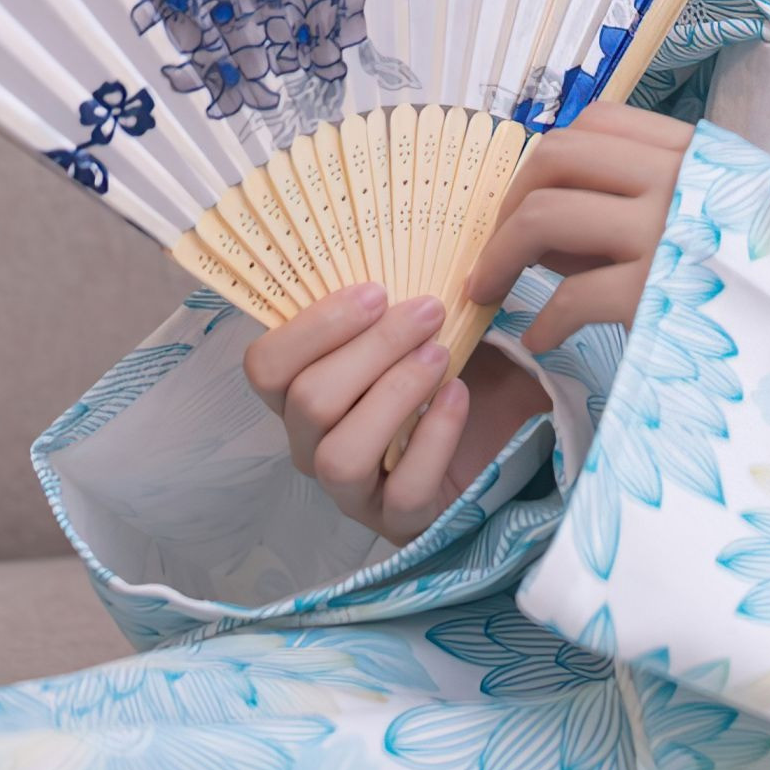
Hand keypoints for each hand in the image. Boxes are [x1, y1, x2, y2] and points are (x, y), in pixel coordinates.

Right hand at [242, 288, 544, 542]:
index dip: (311, 327)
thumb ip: (398, 301)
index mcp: (302, 393)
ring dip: (394, 394)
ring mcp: (353, 492)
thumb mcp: (425, 330)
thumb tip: (407, 246)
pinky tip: (459, 398)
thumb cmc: (452, 371)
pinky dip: (434, 438)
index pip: (264, 367)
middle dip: (371, 348)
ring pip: (340, 454)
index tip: (374, 290)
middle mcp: (314, 445)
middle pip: (308, 402)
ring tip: (441, 356)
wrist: (505, 434)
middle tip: (428, 311)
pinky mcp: (400, 523)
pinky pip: (402, 490)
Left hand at [469, 99, 696, 356]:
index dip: (545, 158)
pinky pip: (571, 296)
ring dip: (501, 257)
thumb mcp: (714, 213)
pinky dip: (542, 320)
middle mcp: (677, 179)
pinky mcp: (656, 293)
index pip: (596, 121)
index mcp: (693, 152)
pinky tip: (540, 338)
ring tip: (489, 292)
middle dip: (508, 203)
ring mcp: (665, 232)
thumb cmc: (762, 278)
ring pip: (546, 216)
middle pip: (557, 156)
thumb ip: (639, 204)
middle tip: (495, 249)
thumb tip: (544, 226)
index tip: (526, 202)